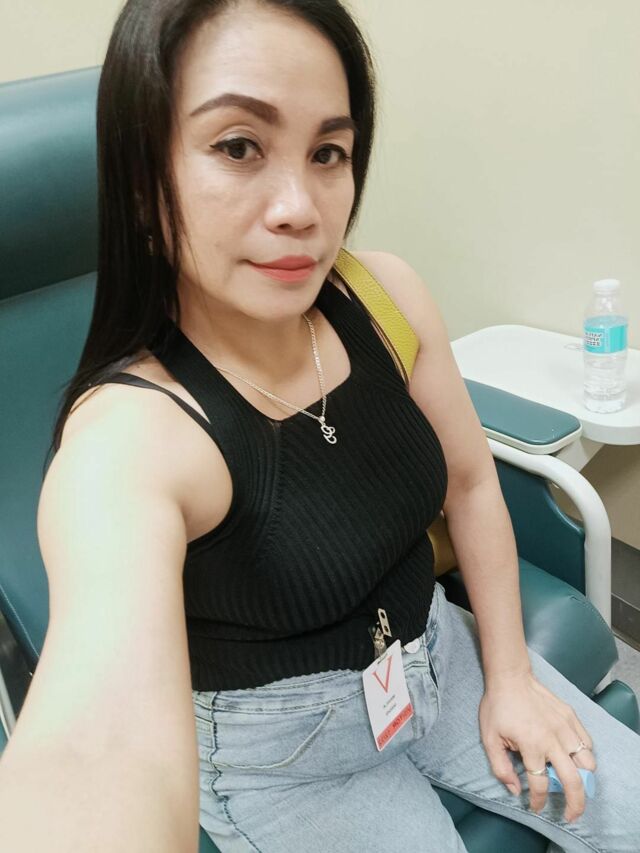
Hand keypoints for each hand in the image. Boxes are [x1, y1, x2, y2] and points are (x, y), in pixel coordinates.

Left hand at [478, 671, 596, 822]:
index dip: (538, 801)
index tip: (536, 807)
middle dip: (575, 804)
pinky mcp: (571, 716)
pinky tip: (576, 760)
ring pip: (587, 762)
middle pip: (574, 781)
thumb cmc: (497, 706)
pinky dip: (586, 756)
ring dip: (583, 779)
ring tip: (575, 785)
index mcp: (532, 745)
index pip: (540, 785)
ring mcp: (565, 727)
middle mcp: (553, 739)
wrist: (510, 677)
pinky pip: (588, 743)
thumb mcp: (489, 738)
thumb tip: (515, 789)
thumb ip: (501, 767)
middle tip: (570, 815)